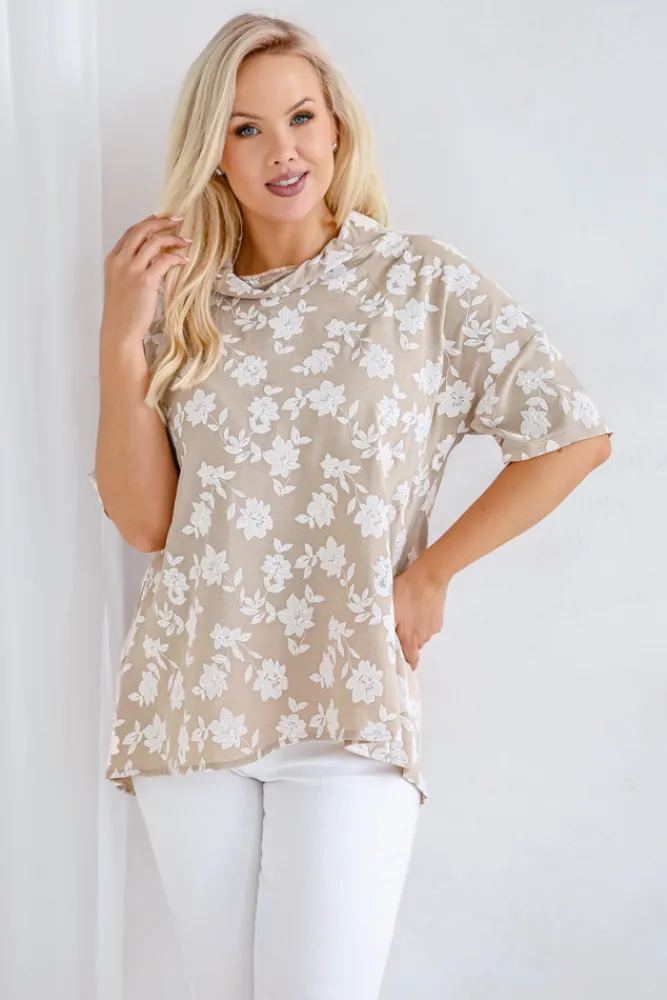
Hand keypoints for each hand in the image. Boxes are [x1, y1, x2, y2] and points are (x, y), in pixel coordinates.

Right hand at [101, 213, 190, 346]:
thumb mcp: (120, 285)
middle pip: (142, 230)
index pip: (130, 232)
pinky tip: (184, 261)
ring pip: (154, 242)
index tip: (161, 219)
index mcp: (112, 260)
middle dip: (162, 222)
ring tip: (186, 241)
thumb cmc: (122, 313)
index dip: (148, 222)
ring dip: (173, 238)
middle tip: (178, 220)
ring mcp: (131, 270)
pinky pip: (165, 260)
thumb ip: (131, 268)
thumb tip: (152, 259)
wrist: (119, 331)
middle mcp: (120, 261)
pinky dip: (177, 258)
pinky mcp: (145, 281)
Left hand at [392, 558, 449, 670]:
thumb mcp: (388, 610)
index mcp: (410, 638)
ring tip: (407, 614)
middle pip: (414, 647)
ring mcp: (433, 628)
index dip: (405, 665)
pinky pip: (428, 625)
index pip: (411, 661)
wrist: (429, 576)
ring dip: (414, 630)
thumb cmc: (406, 593)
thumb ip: (386, 628)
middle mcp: (424, 637)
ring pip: (421, 635)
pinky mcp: (439, 618)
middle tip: (397, 629)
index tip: (399, 663)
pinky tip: (417, 608)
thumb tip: (383, 643)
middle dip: (406, 642)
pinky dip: (422, 621)